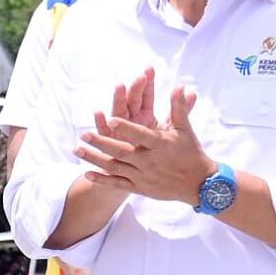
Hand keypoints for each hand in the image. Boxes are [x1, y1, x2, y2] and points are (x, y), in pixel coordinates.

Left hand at [74, 72, 217, 204]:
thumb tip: (178, 86)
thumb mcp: (184, 129)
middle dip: (101, 143)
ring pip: (114, 167)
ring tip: (77, 150)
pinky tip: (86, 174)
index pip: (139, 134)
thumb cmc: (190, 151)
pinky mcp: (140, 188)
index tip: (110, 119)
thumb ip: (179, 107)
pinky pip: (118, 184)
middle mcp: (149, 161)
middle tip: (83, 135)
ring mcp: (143, 176)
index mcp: (159, 144)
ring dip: (94, 159)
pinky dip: (102, 180)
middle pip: (121, 151)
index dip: (125, 127)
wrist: (198, 184)